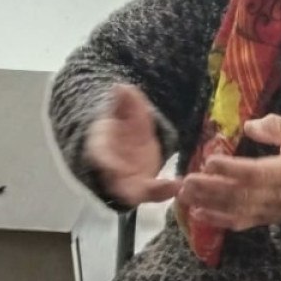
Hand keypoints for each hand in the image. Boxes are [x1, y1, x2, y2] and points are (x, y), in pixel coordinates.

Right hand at [84, 83, 181, 206]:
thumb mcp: (122, 110)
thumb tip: (121, 87)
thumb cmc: (120, 124)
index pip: (100, 157)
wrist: (126, 138)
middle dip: (127, 189)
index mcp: (101, 148)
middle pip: (116, 183)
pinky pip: (154, 192)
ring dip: (152, 192)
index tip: (114, 169)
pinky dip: (165, 190)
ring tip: (172, 187)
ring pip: (135, 193)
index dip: (106, 163)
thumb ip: (123, 102)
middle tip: (139, 193)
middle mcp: (112, 170)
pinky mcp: (144, 186)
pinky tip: (179, 185)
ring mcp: (128, 180)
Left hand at [179, 114, 280, 230]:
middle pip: (242, 194)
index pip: (258, 173)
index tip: (210, 161)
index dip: (232, 170)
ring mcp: (271, 211)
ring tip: (184, 194)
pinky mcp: (264, 219)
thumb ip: (280, 128)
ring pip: (236, 209)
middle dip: (211, 188)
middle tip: (187, 180)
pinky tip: (196, 213)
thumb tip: (251, 127)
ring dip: (208, 203)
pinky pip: (239, 222)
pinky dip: (217, 220)